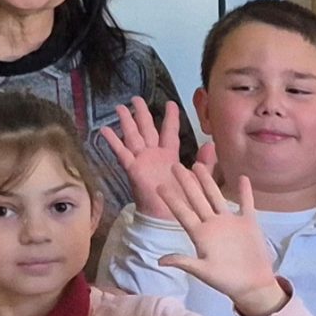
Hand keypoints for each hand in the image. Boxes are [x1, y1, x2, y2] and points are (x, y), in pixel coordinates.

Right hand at [98, 99, 195, 220]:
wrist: (170, 216)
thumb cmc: (185, 200)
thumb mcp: (199, 179)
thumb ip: (205, 162)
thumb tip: (211, 144)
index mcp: (170, 155)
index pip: (169, 131)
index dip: (170, 117)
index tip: (170, 103)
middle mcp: (154, 155)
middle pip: (146, 129)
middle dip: (141, 114)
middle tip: (135, 98)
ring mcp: (142, 160)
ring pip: (133, 136)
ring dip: (126, 122)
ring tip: (119, 108)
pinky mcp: (133, 169)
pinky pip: (122, 152)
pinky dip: (113, 141)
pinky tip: (104, 129)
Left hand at [160, 158, 284, 315]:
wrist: (252, 285)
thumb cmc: (226, 281)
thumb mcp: (203, 272)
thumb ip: (184, 262)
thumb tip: (159, 260)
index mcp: (200, 235)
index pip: (183, 213)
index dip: (172, 200)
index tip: (160, 185)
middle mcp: (213, 225)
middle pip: (197, 199)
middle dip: (186, 183)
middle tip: (175, 166)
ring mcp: (230, 223)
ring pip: (217, 197)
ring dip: (208, 181)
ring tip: (199, 165)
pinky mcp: (248, 224)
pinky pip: (246, 203)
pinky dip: (245, 192)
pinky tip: (243, 177)